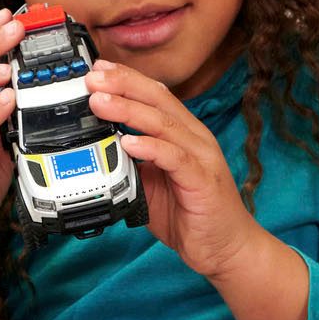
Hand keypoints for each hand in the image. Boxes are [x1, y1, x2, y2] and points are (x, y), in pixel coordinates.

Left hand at [83, 59, 262, 278]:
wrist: (225, 249)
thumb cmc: (190, 214)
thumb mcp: (152, 184)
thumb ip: (130, 164)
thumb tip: (96, 151)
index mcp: (184, 134)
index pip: (155, 96)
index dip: (127, 80)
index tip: (98, 70)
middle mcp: (195, 138)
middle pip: (158, 100)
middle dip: (124, 85)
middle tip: (93, 78)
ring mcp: (201, 158)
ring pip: (163, 124)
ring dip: (129, 111)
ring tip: (100, 102)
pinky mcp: (202, 181)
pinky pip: (175, 158)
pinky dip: (150, 148)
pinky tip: (128, 142)